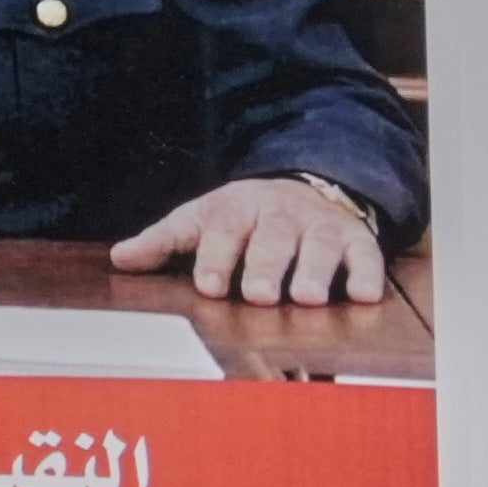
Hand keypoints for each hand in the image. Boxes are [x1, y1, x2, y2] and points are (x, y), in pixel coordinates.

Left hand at [113, 170, 389, 301]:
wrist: (306, 188)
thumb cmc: (243, 217)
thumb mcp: (200, 220)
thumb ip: (163, 241)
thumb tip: (120, 259)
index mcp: (236, 208)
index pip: (224, 229)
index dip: (216, 257)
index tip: (209, 285)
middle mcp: (279, 215)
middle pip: (272, 239)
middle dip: (265, 266)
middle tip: (258, 295)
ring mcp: (319, 226)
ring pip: (319, 246)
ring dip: (315, 271)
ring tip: (308, 298)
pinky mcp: (357, 239)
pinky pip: (366, 254)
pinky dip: (367, 274)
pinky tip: (364, 296)